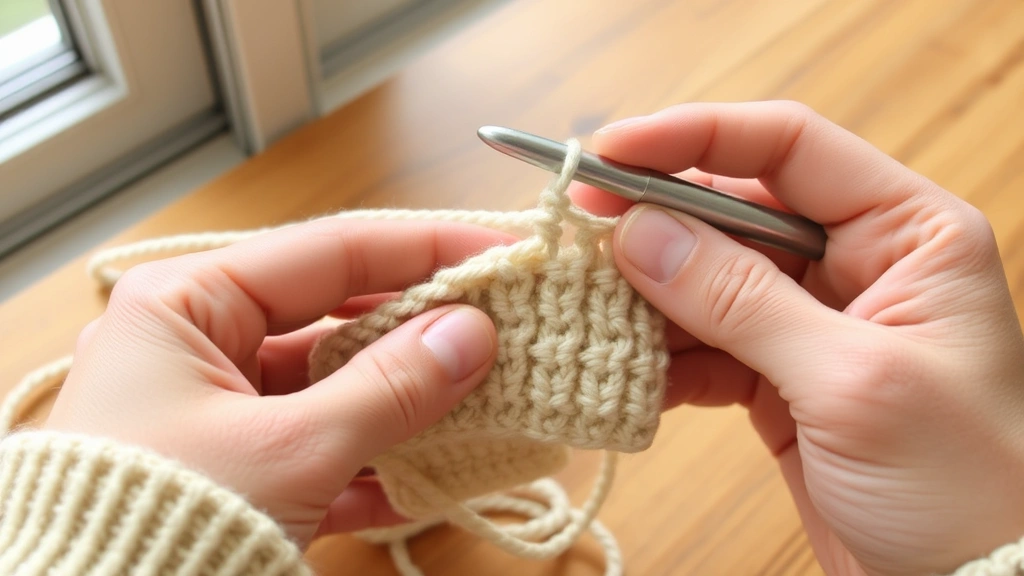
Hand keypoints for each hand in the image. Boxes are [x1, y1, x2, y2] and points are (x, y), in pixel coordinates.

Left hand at [44, 218, 509, 546]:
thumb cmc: (157, 523)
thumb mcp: (290, 450)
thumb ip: (389, 387)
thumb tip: (473, 333)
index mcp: (187, 305)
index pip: (330, 252)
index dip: (423, 250)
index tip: (499, 255)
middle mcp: (198, 346)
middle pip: (336, 317)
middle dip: (420, 331)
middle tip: (502, 327)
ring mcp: (217, 411)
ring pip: (335, 388)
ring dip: (406, 403)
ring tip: (483, 399)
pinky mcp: (236, 470)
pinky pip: (320, 448)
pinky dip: (373, 464)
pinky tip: (428, 476)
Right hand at [573, 101, 1023, 575]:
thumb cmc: (960, 485)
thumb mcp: (852, 382)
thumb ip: (742, 301)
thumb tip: (638, 234)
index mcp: (908, 231)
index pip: (787, 147)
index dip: (691, 139)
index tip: (607, 154)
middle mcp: (858, 261)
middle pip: (732, 210)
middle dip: (652, 223)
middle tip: (577, 236)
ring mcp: (812, 319)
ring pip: (705, 278)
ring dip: (644, 296)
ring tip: (588, 311)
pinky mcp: (777, 375)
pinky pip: (701, 343)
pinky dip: (660, 356)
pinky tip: (626, 370)